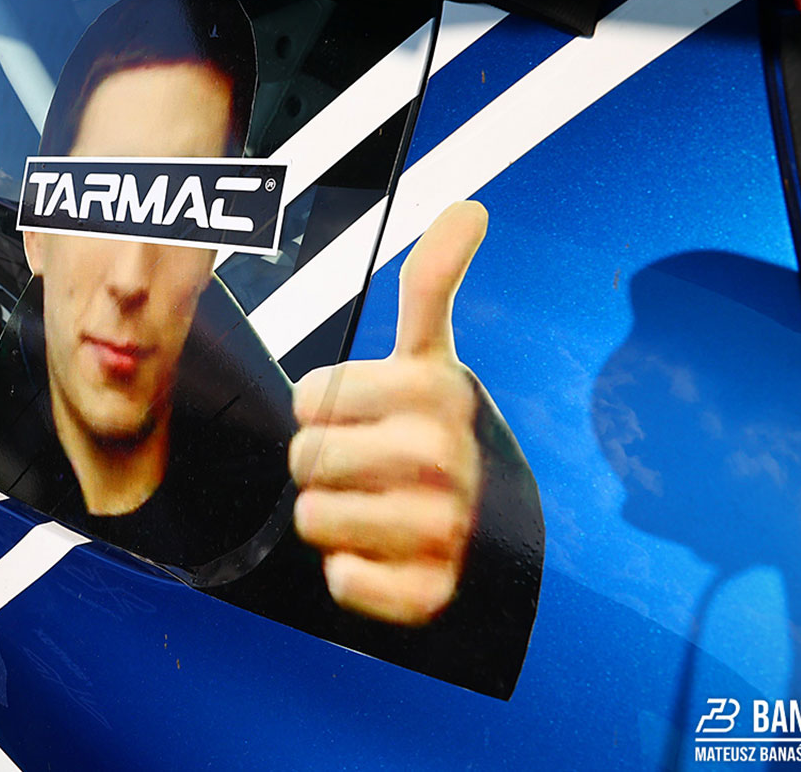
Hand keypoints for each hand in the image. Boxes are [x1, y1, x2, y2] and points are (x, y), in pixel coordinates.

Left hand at [289, 201, 487, 625]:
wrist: (496, 542)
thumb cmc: (442, 438)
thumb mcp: (437, 360)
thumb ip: (436, 282)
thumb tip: (470, 206)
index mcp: (438, 391)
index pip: (310, 397)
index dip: (327, 409)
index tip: (369, 416)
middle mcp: (445, 457)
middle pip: (303, 459)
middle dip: (323, 466)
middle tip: (370, 470)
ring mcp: (442, 529)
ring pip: (312, 520)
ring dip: (333, 521)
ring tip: (381, 512)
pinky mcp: (431, 594)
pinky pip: (341, 581)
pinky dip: (354, 577)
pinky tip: (391, 560)